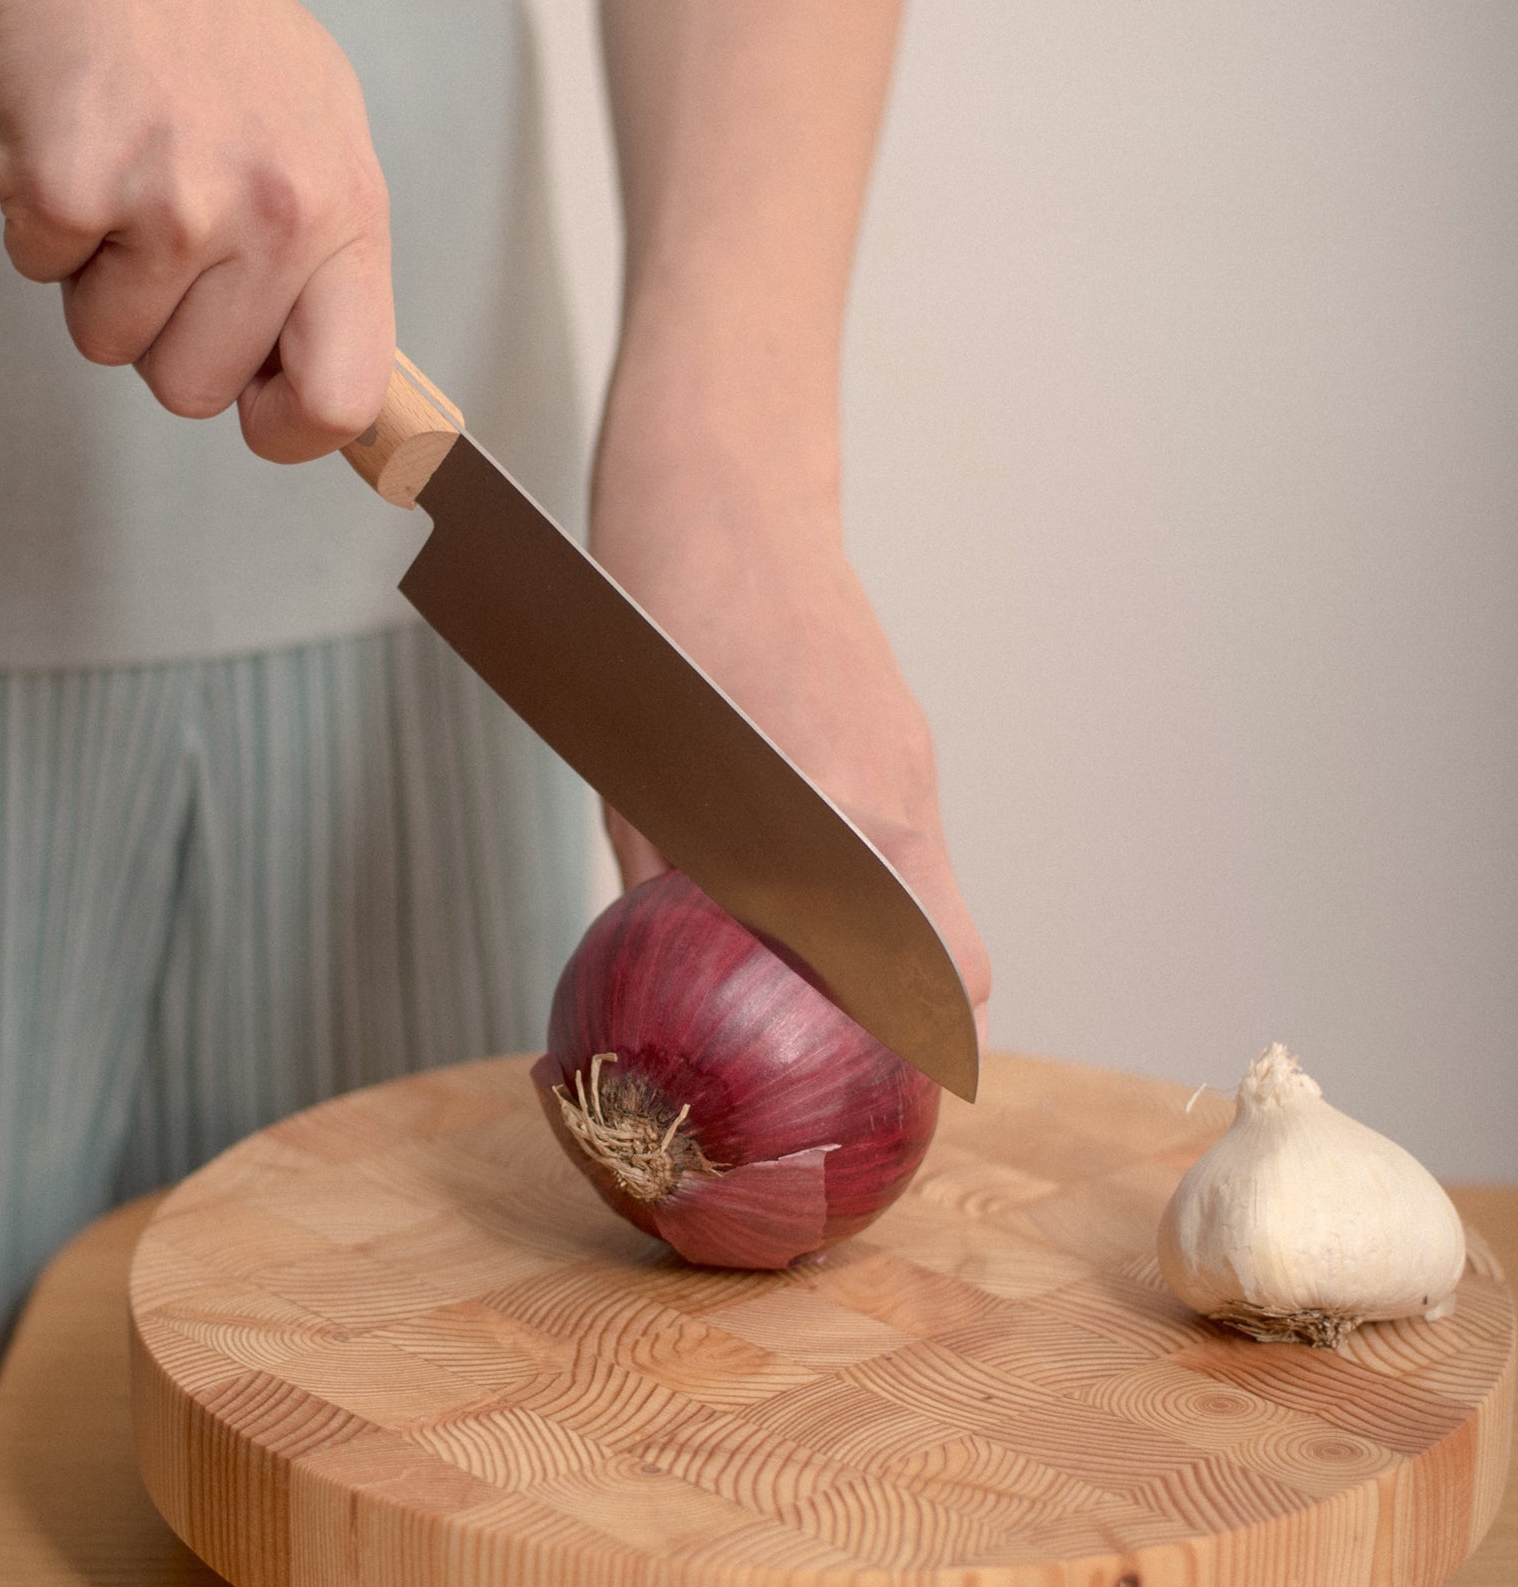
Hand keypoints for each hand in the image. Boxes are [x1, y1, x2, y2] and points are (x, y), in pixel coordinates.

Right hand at [0, 0, 391, 459]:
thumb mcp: (317, 127)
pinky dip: (36, 222)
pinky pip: (36, 272)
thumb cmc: (202, 22)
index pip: (345, 395)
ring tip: (119, 170)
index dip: (288, 429)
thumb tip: (337, 393)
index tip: (256, 411)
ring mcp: (173, 200)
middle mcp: (274, 211)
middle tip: (158, 232)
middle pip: (194, 390)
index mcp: (346, 208)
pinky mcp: (71, 184)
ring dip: (95, 275)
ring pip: (107, 343)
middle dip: (160, 333)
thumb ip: (330, 259)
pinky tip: (66, 137)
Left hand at [593, 459, 992, 1048]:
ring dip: (885, 947)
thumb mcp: (639, 773)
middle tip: (843, 1068)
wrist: (720, 489)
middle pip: (947, 945)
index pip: (942, 970)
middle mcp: (897, 791)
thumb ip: (668, 884)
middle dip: (910, 1016)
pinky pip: (898, 834)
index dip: (927, 1046)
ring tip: (807, 986)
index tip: (885, 1097)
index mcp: (847, 813)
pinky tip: (794, 886)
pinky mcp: (891, 728)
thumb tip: (658, 982)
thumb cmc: (662, 621)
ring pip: (923, 891)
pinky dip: (867, 882)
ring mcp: (904, 754)